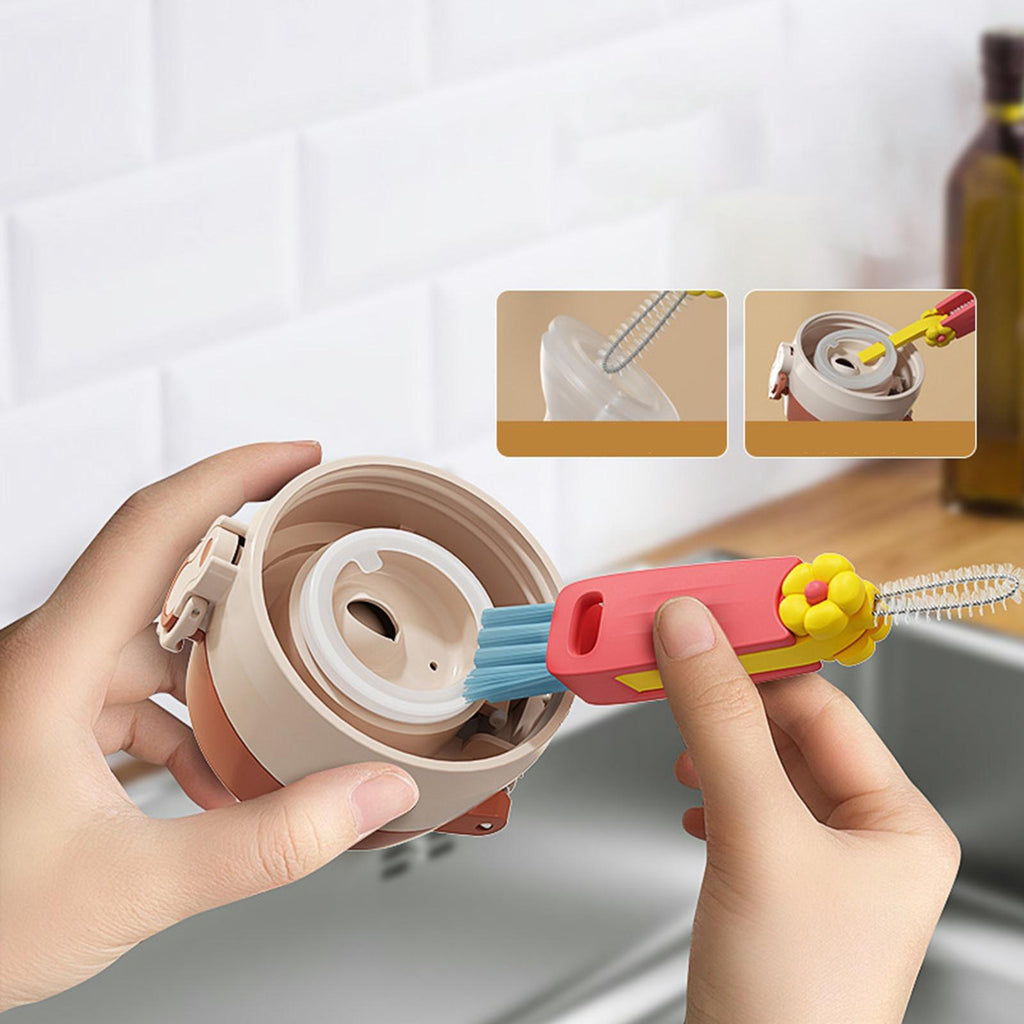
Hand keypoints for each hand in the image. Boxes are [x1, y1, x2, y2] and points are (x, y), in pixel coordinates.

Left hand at [0, 443, 418, 1010]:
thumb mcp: (136, 883)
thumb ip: (269, 841)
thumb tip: (366, 795)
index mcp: (52, 662)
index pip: (154, 525)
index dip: (235, 475)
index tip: (297, 459)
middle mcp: (44, 658)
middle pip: (166, 572)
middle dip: (251, 571)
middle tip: (315, 561)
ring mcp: (43, 691)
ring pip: (154, 640)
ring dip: (222, 666)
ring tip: (285, 691)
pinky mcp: (46, 725)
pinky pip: (134, 693)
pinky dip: (187, 719)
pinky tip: (218, 773)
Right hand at [654, 597, 959, 1023]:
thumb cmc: (792, 1002)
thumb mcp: (756, 836)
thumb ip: (720, 723)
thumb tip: (691, 631)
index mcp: (898, 820)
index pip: (820, 702)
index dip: (755, 655)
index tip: (698, 614)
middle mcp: (866, 839)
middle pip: (785, 730)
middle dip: (721, 697)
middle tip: (664, 654)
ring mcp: (818, 865)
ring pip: (758, 766)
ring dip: (710, 741)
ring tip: (670, 727)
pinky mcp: (772, 887)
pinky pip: (741, 807)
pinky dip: (707, 789)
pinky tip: (688, 797)